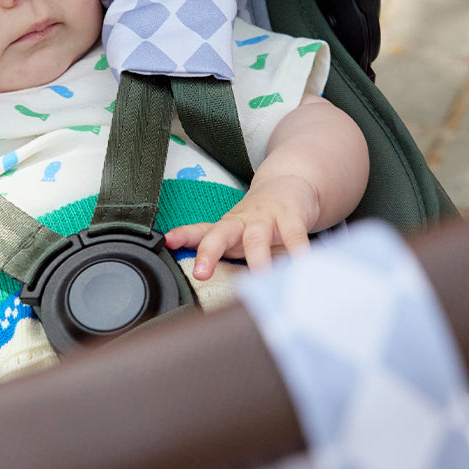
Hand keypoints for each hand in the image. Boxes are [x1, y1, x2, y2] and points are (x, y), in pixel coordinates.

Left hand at [164, 173, 320, 279]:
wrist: (289, 185)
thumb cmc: (258, 220)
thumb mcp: (237, 237)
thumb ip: (223, 257)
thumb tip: (202, 283)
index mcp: (226, 228)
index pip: (200, 232)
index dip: (183, 236)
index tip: (167, 242)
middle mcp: (241, 222)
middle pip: (220, 234)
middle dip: (208, 252)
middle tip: (200, 273)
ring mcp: (265, 218)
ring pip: (256, 239)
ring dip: (257, 260)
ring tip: (258, 281)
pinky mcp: (291, 217)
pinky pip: (295, 237)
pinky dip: (298, 254)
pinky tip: (301, 269)